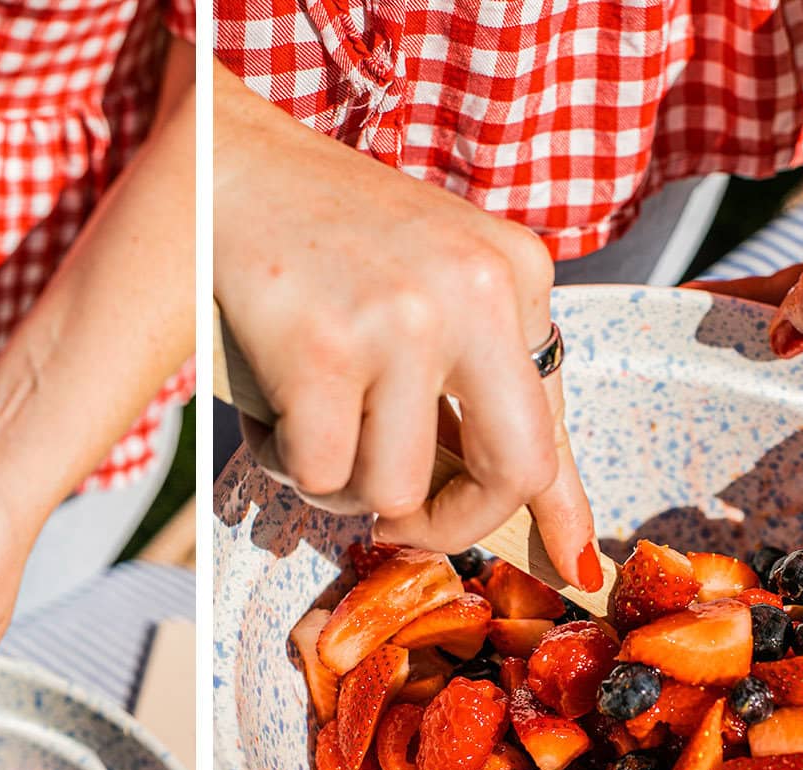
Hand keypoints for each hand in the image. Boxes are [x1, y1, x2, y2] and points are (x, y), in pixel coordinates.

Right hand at [214, 67, 601, 589]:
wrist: (231, 170)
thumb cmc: (333, 236)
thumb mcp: (440, 286)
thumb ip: (490, 385)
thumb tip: (561, 528)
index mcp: (516, 274)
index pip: (551, 422)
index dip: (554, 507)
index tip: (571, 566)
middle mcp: (475, 294)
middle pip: (508, 473)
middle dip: (455, 525)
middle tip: (406, 526)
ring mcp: (400, 322)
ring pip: (395, 489)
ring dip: (344, 483)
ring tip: (314, 424)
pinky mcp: (321, 350)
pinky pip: (321, 473)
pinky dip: (290, 463)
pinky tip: (277, 414)